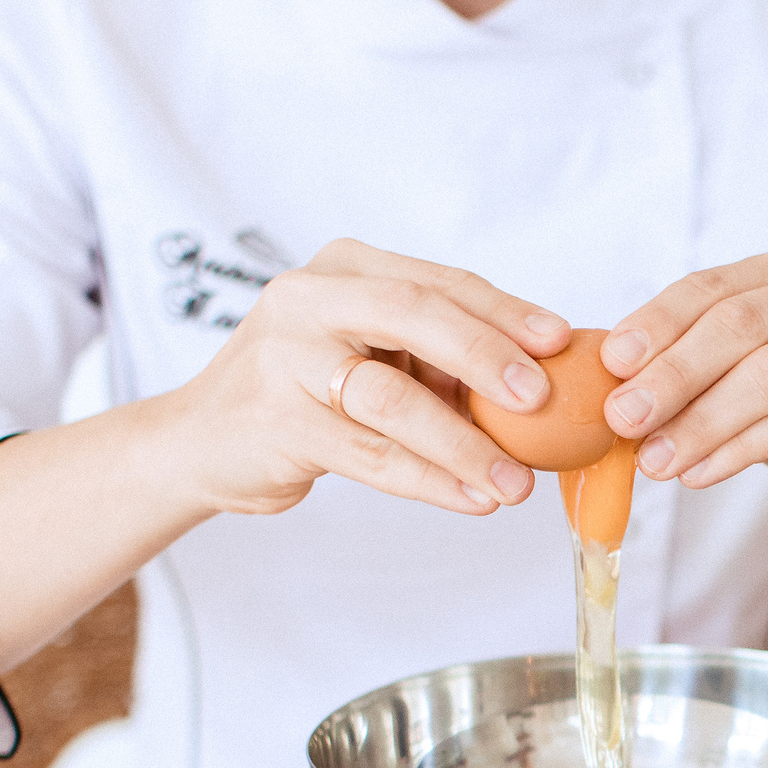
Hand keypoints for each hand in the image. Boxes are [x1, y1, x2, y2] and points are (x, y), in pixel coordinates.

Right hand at [149, 237, 570, 518]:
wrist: (204, 440)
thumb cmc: (308, 392)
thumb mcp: (373, 354)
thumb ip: (441, 357)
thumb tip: (550, 378)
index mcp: (347, 269)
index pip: (439, 282)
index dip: (504, 311)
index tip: (562, 341)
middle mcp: (310, 299)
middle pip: (414, 315)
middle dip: (486, 356)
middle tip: (542, 398)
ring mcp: (285, 358)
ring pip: (393, 397)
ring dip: (464, 443)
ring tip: (516, 482)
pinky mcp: (276, 422)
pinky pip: (370, 454)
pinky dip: (429, 479)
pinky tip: (473, 498)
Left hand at [599, 247, 767, 682]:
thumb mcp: (754, 376)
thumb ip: (698, 369)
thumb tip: (609, 389)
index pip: (711, 286)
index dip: (656, 323)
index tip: (611, 364)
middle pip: (736, 325)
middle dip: (671, 374)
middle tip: (622, 418)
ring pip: (764, 376)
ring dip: (700, 422)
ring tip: (656, 462)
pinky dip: (738, 450)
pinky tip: (701, 474)